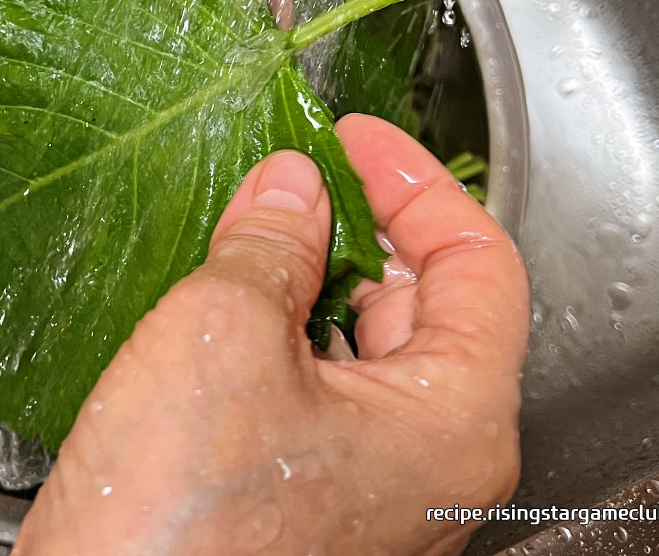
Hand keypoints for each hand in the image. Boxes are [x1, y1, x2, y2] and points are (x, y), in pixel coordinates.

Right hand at [15, 114, 529, 555]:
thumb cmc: (179, 522)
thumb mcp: (224, 334)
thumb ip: (274, 243)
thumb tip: (292, 186)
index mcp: (453, 422)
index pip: (479, 264)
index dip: (416, 185)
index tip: (357, 140)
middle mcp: (432, 465)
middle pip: (428, 307)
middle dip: (363, 228)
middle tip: (300, 174)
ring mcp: (373, 490)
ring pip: (367, 351)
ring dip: (317, 278)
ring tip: (258, 226)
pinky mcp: (311, 502)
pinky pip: (322, 394)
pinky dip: (289, 333)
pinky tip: (234, 301)